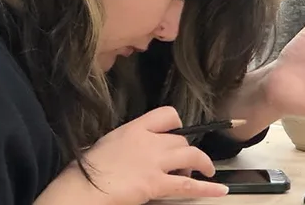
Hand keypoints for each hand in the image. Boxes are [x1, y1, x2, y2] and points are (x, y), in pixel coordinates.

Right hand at [37, 107, 226, 204]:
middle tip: (187, 163)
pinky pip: (189, 185)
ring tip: (207, 171)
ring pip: (191, 156)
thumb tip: (134, 148)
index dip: (177, 125)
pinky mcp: (156, 184)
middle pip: (181, 140)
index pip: (167, 115)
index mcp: (134, 129)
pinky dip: (208, 187)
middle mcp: (148, 142)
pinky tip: (220, 189)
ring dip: (203, 164)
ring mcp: (154, 163)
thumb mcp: (107, 143)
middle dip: (187, 152)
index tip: (178, 134)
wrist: (83, 188)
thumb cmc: (87, 170)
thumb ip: (127, 142)